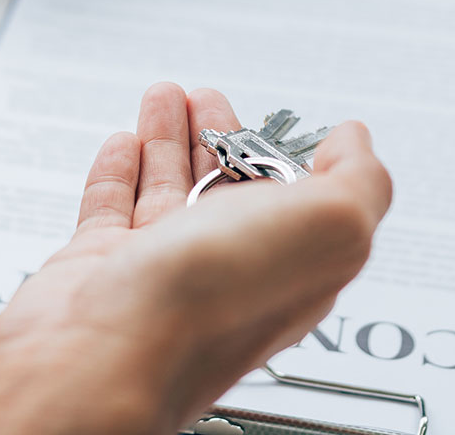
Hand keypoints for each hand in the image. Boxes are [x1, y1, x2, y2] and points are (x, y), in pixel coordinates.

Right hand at [0, 83, 391, 434]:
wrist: (97, 357)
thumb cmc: (204, 307)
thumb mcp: (327, 227)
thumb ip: (357, 181)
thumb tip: (357, 143)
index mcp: (290, 268)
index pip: (302, 204)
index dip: (293, 157)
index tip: (285, 123)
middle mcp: (225, 273)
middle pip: (229, 191)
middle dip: (222, 136)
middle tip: (209, 99)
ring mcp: (159, 272)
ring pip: (168, 191)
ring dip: (167, 138)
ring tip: (165, 97)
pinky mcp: (100, 270)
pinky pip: (110, 209)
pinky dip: (117, 170)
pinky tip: (121, 144)